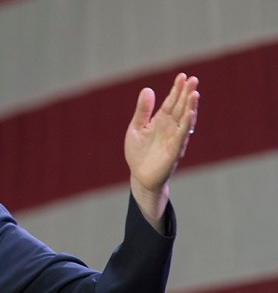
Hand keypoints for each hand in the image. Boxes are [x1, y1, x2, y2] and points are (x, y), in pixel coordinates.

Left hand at [125, 73, 199, 228]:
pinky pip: (182, 136)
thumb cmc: (138, 153)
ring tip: (195, 93)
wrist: (140, 176)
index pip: (171, 102)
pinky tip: (191, 114)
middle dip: (187, 94)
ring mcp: (174, 138)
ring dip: (191, 107)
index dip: (177, 89)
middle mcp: (170, 128)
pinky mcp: (174, 151)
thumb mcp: (136, 128)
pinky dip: (186, 125)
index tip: (182, 75)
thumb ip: (142, 111)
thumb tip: (148, 89)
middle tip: (194, 79)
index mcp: (161, 121)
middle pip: (181, 108)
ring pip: (185, 120)